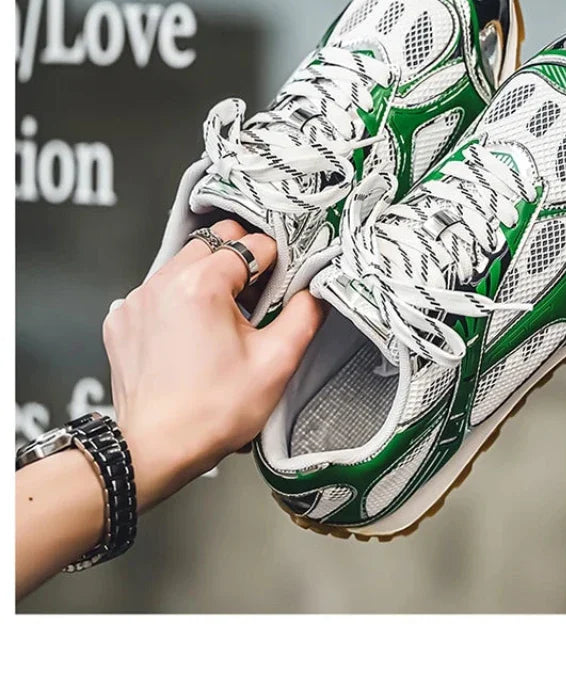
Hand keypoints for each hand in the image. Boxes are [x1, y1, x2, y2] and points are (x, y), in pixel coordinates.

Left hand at [102, 219, 323, 510]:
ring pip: (183, 264)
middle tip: (255, 300)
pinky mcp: (122, 320)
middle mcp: (163, 282)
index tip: (281, 288)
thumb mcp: (276, 363)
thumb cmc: (215, 411)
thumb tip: (316, 292)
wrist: (157, 450)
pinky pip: (157, 292)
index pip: (251, 244)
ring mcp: (136, 300)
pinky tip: (191, 336)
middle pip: (213, 243)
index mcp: (202, 284)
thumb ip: (304, 316)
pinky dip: (178, 301)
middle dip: (239, 262)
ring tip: (223, 321)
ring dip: (208, 279)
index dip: (275, 262)